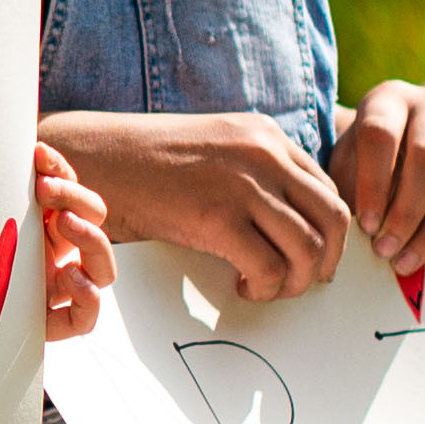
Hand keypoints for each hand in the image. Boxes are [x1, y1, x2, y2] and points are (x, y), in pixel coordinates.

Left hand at [30, 141, 114, 341]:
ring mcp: (62, 289)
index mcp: (48, 225)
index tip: (37, 154)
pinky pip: (86, 318)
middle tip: (44, 188)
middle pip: (94, 220)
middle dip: (74, 197)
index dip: (60, 170)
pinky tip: (71, 277)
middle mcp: (61, 255)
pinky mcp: (53, 323)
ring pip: (103, 268)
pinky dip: (87, 297)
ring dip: (91, 238)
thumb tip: (13, 148)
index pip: (70, 191)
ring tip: (65, 222)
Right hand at [50, 108, 353, 301]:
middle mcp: (263, 153)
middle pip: (334, 215)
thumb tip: (281, 219)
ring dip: (297, 281)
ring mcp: (243, 183)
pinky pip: (270, 267)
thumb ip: (250, 171)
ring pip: (309, 246)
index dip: (329, 230)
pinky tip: (242, 288)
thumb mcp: (210, 151)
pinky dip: (265, 288)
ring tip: (268, 289)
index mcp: (264, 134)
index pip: (326, 186)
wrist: (90, 160)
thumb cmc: (141, 165)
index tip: (314, 257)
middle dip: (328, 259)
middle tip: (306, 283)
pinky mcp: (217, 217)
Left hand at [331, 79, 424, 267]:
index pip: (381, 135)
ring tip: (408, 259)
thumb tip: (360, 233)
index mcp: (389, 99)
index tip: (365, 226)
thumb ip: (348, 188)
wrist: (407, 139)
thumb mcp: (347, 161)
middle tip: (386, 250)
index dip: (373, 185)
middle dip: (407, 213)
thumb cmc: (367, 157)